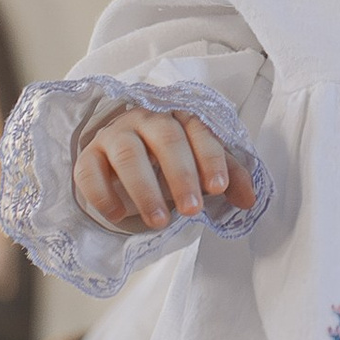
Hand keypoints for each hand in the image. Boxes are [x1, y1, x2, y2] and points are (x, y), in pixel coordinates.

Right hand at [72, 108, 257, 237]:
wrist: (122, 154)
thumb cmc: (169, 159)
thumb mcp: (202, 164)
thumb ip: (229, 177)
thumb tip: (250, 201)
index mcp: (179, 117)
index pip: (199, 130)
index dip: (209, 158)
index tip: (218, 188)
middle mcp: (146, 119)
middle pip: (165, 138)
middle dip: (181, 175)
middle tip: (192, 210)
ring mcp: (114, 134)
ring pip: (127, 154)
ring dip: (145, 189)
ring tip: (160, 222)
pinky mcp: (89, 155)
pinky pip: (89, 171)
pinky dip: (102, 194)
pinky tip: (118, 215)